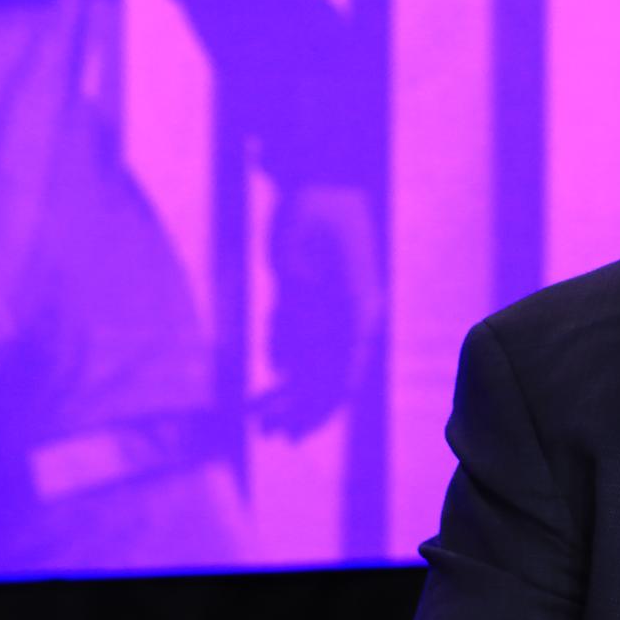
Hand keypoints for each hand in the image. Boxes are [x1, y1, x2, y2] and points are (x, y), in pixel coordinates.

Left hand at [258, 183, 382, 436]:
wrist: (321, 183)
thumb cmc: (316, 203)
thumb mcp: (304, 224)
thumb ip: (297, 257)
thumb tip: (291, 279)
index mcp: (358, 303)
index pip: (348, 362)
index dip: (327, 399)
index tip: (306, 427)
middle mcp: (350, 315)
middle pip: (329, 374)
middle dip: (302, 409)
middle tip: (273, 436)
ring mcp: (333, 311)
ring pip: (313, 363)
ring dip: (288, 394)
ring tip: (261, 423)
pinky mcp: (313, 303)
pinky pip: (299, 343)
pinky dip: (283, 362)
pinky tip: (269, 382)